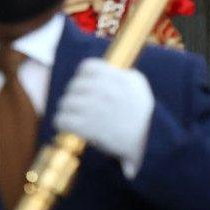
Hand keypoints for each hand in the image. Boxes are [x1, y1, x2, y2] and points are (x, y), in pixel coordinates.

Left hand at [53, 58, 154, 175]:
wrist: (148, 142)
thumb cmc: (142, 117)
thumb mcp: (138, 87)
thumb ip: (120, 75)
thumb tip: (99, 70)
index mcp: (120, 78)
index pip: (87, 67)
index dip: (81, 77)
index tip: (83, 87)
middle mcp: (108, 90)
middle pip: (74, 86)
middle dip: (73, 96)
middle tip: (75, 106)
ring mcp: (97, 108)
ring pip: (66, 102)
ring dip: (66, 111)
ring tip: (71, 117)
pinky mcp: (89, 126)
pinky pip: (62, 119)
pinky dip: (61, 123)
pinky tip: (66, 127)